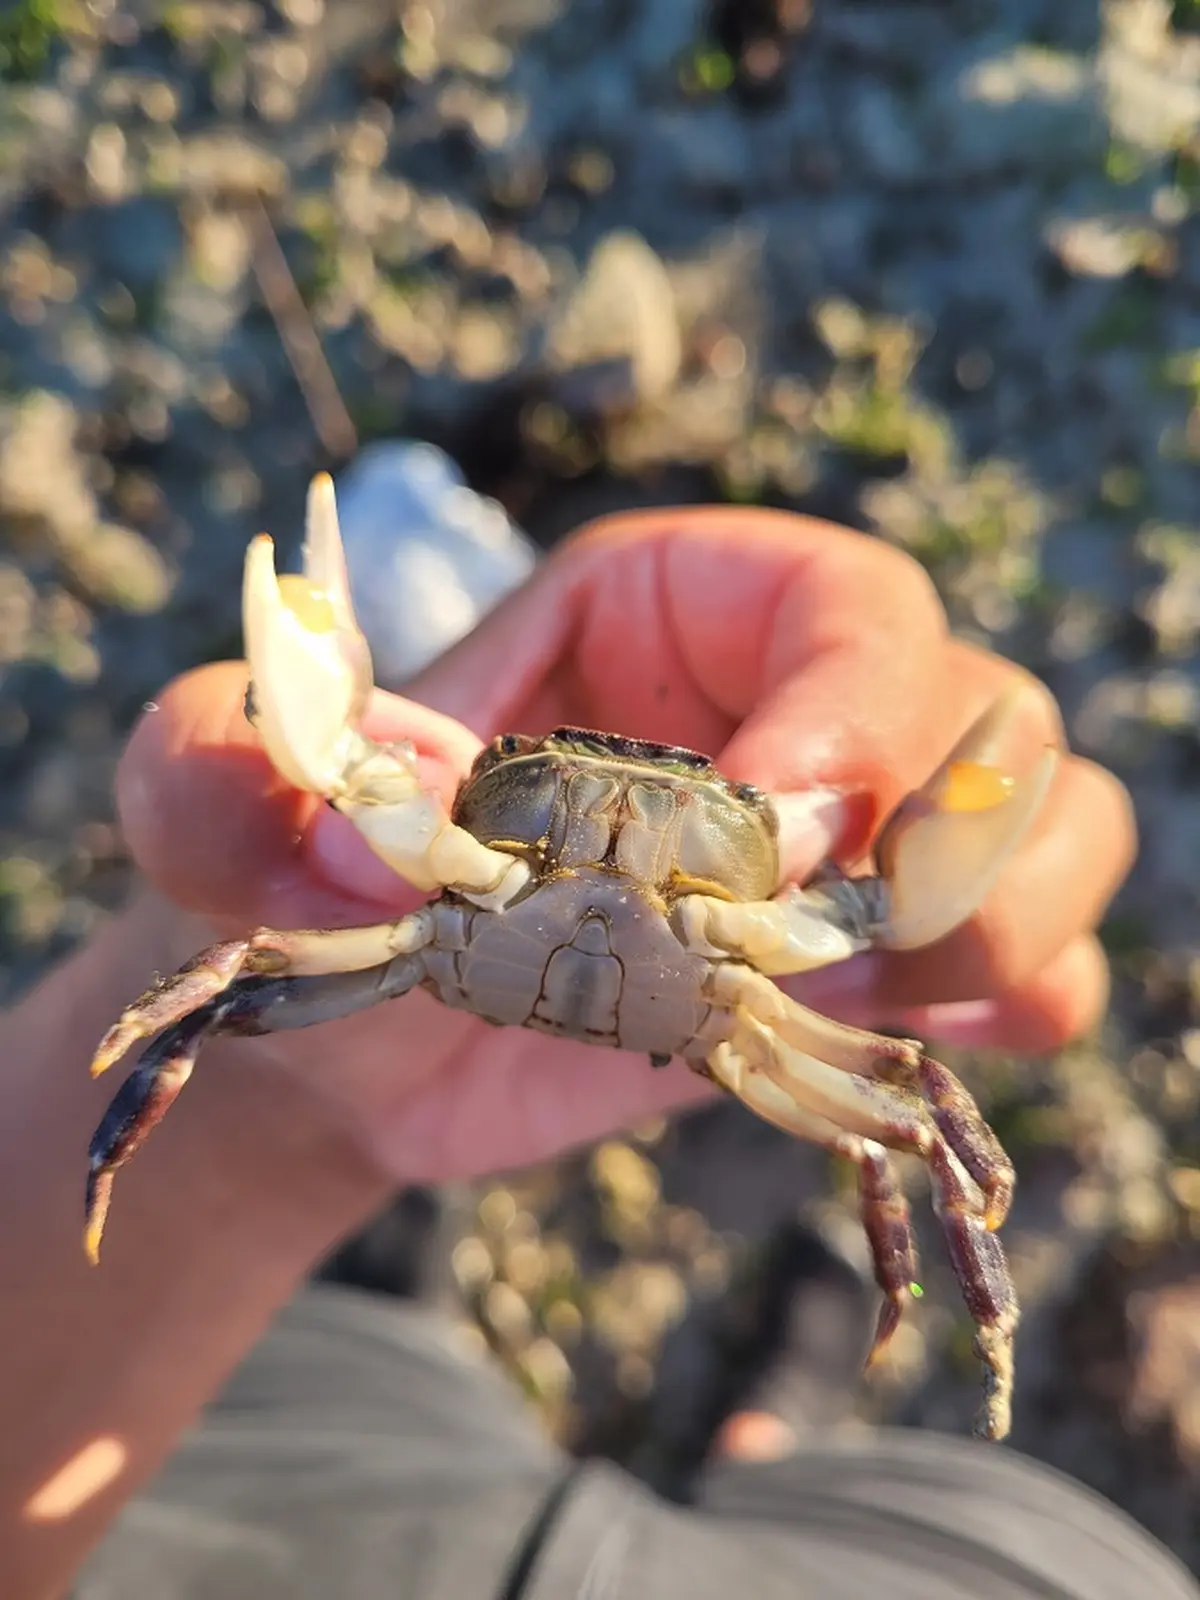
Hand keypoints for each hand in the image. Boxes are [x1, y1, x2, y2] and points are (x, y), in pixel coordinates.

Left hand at [113, 506, 1134, 1188]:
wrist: (355, 1033)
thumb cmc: (304, 884)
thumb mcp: (212, 817)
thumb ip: (229, 783)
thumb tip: (392, 831)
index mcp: (669, 604)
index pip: (847, 603)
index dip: (845, 719)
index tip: (753, 859)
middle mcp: (791, 696)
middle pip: (994, 711)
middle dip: (934, 847)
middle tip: (789, 951)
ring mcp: (861, 829)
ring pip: (1063, 824)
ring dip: (996, 932)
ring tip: (835, 996)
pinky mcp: (881, 957)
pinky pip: (1049, 960)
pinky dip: (1013, 1005)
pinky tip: (879, 1035)